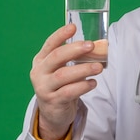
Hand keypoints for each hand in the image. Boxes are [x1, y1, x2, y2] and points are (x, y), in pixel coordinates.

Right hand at [29, 24, 103, 139]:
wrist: (52, 112)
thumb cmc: (60, 85)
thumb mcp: (63, 69)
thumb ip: (75, 58)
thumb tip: (100, 46)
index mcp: (41, 60)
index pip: (49, 44)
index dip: (61, 35)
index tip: (73, 27)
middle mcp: (39, 72)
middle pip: (56, 57)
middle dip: (74, 49)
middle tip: (91, 45)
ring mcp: (44, 88)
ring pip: (63, 75)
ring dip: (83, 69)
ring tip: (99, 67)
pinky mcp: (53, 101)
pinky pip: (69, 92)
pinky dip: (83, 86)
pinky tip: (93, 83)